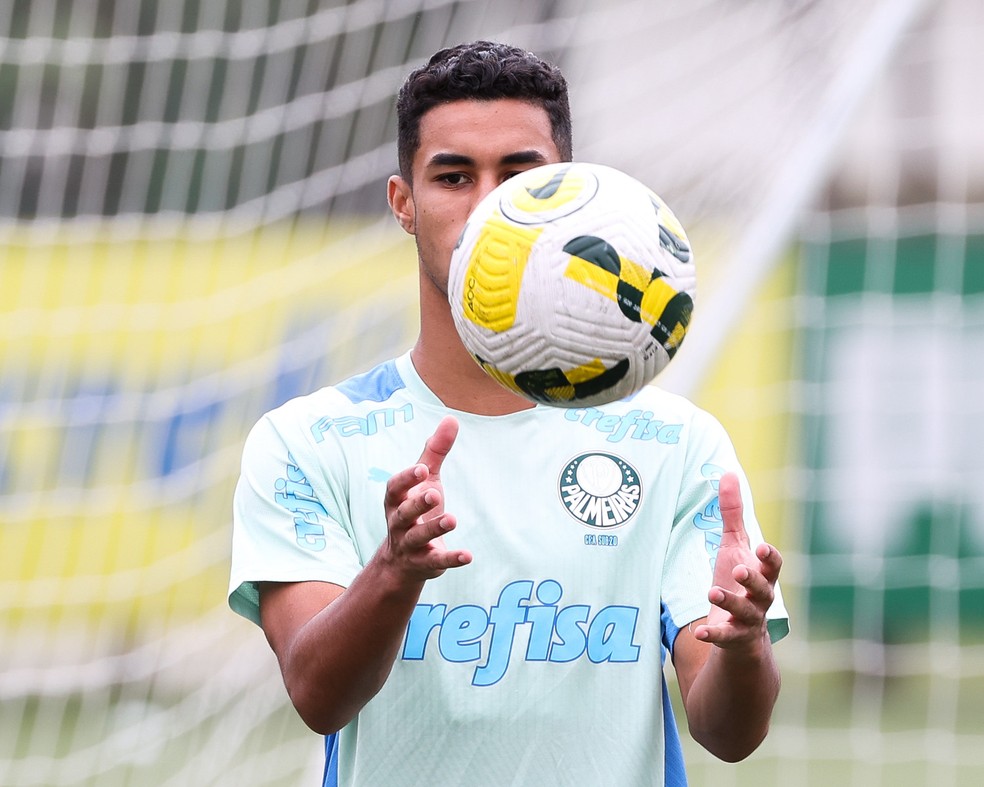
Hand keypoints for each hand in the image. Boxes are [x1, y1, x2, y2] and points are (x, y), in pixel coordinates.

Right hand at [380, 415, 471, 581]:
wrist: (402, 562)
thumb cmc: (416, 511)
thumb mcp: (425, 481)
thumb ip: (435, 452)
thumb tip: (451, 418)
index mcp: (396, 500)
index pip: (395, 488)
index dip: (407, 479)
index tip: (422, 469)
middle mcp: (398, 522)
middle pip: (403, 514)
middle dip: (417, 504)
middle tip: (435, 494)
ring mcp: (409, 545)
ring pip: (417, 537)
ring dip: (433, 529)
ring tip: (452, 520)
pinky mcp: (425, 564)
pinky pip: (436, 562)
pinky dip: (451, 559)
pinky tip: (468, 556)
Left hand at [691, 472, 781, 651]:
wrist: (741, 630)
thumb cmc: (738, 581)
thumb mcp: (734, 546)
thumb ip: (732, 513)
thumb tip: (729, 472)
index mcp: (762, 574)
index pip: (773, 565)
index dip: (770, 556)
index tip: (761, 546)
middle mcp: (760, 598)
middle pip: (764, 589)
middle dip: (753, 579)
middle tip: (740, 570)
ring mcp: (749, 620)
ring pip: (745, 613)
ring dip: (730, 602)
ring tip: (713, 592)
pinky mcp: (734, 638)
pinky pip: (726, 637)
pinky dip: (714, 635)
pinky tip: (700, 631)